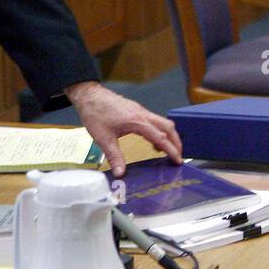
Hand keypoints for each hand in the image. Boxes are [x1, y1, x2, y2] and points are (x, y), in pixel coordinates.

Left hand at [63, 81, 182, 176]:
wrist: (89, 95)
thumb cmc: (95, 113)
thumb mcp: (103, 138)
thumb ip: (114, 156)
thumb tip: (120, 173)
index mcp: (137, 121)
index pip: (160, 137)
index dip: (171, 150)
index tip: (177, 160)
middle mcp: (143, 115)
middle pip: (168, 127)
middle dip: (176, 142)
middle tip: (178, 157)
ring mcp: (141, 111)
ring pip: (163, 122)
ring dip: (169, 136)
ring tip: (168, 151)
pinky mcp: (137, 110)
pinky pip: (155, 121)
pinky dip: (160, 131)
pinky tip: (153, 141)